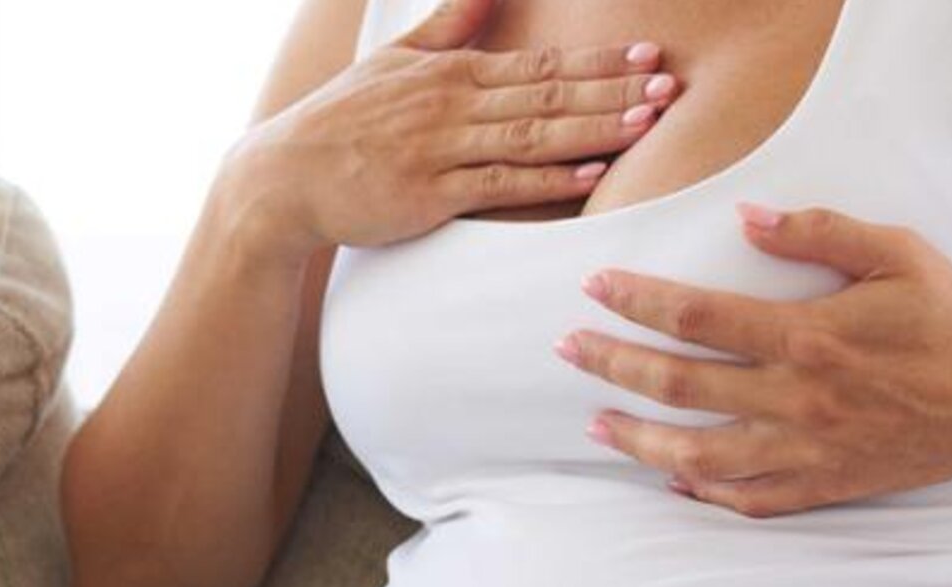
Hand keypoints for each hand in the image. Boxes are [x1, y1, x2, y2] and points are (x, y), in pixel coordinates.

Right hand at [213, 0, 680, 261]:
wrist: (283, 179)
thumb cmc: (344, 120)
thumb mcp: (395, 60)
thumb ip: (450, 24)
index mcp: (451, 73)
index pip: (539, 64)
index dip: (599, 61)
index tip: (649, 55)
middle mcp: (452, 106)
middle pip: (548, 96)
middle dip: (613, 90)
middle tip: (668, 85)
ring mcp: (441, 151)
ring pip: (532, 137)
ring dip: (593, 129)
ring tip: (646, 122)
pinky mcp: (428, 196)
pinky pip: (498, 187)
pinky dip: (546, 181)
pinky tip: (589, 176)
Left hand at [555, 204, 951, 517]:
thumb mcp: (897, 254)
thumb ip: (819, 231)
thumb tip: (748, 216)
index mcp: (808, 336)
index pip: (699, 316)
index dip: (639, 299)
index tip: (597, 286)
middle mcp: (797, 399)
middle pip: (681, 385)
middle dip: (615, 364)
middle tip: (570, 349)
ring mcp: (807, 450)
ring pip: (700, 452)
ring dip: (639, 437)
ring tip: (596, 422)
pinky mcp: (824, 484)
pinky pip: (749, 498)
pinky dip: (703, 491)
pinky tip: (671, 479)